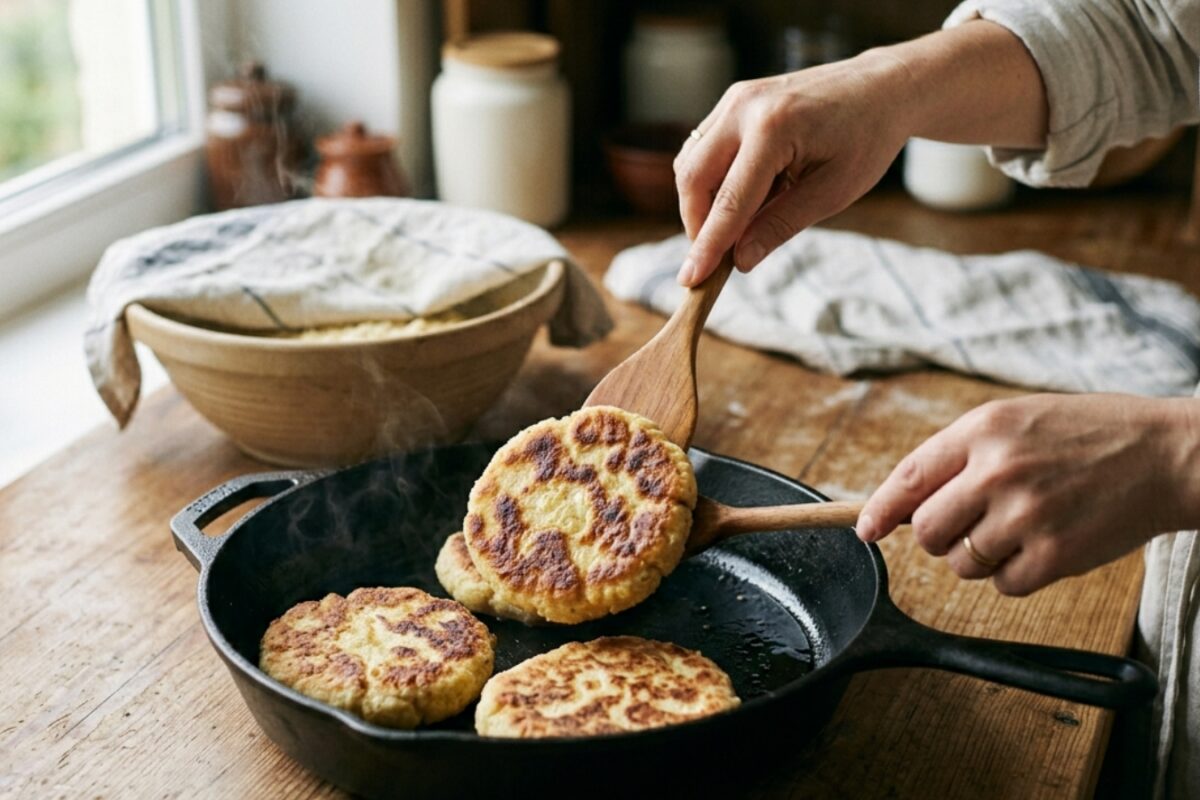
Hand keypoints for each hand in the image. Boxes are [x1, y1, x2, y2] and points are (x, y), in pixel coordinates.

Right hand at [673, 52, 910, 284]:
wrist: (881, 88)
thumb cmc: (867, 138)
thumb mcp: (833, 192)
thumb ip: (781, 225)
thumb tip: (740, 260)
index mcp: (774, 128)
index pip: (729, 200)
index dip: (707, 245)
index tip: (690, 280)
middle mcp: (744, 107)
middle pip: (692, 178)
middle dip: (697, 224)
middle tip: (716, 257)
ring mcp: (735, 99)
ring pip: (690, 162)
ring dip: (701, 203)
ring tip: (741, 222)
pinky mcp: (733, 101)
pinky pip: (702, 148)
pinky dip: (711, 180)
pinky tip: (746, 194)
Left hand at [855, 394, 1199, 595]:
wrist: (1167, 454)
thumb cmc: (1088, 434)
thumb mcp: (1017, 419)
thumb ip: (962, 453)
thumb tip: (904, 501)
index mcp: (983, 429)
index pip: (908, 477)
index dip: (879, 509)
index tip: (864, 530)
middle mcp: (997, 470)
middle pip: (926, 531)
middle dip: (939, 537)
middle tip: (970, 525)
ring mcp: (1025, 514)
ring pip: (962, 564)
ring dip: (980, 557)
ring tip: (1020, 528)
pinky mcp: (1055, 555)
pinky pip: (1003, 586)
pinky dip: (1014, 575)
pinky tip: (1042, 547)